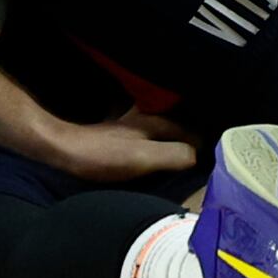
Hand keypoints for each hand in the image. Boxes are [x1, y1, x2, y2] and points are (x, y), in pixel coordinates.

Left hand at [21, 108, 196, 185]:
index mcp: (152, 122)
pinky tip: (149, 152)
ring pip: (156, 125)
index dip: (202, 143)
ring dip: (169, 134)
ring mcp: (125, 126)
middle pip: (173, 122)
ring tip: (182, 148)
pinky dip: (150, 140)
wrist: (60, 149)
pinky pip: (140, 134)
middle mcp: (141, 119)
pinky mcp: (112, 136)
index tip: (217, 157)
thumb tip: (199, 156)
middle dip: (189, 131)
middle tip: (204, 148)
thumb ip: (173, 155)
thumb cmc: (102, 156)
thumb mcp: (143, 158)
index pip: (188, 130)